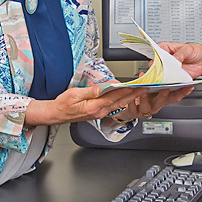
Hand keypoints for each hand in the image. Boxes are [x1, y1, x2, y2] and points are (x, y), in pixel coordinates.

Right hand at [24, 85, 147, 126]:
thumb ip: (90, 91)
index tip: (137, 86)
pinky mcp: (98, 112)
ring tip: (139, 91)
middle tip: (145, 88)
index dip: (127, 91)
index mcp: (95, 107)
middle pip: (120, 101)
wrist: (56, 114)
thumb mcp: (74, 94)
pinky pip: (113, 105)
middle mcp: (100, 111)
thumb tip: (102, 87)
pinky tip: (126, 96)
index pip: (115, 97)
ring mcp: (100, 113)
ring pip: (118, 104)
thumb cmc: (63, 105)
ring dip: (129, 97)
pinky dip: (121, 100)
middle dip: (134, 94)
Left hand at [111, 85, 193, 120]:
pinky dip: (131, 100)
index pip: (174, 97)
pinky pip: (132, 107)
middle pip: (162, 102)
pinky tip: (131, 94)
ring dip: (146, 98)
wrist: (128, 108)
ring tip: (145, 91)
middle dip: (164, 96)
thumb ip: (157, 80)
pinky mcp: (133, 112)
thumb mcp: (153, 88)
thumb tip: (163, 67)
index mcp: (161, 100)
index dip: (183, 93)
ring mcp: (144, 110)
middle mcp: (155, 106)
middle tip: (165, 89)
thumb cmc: (143, 97)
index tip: (189, 86)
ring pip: (146, 106)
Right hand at [158, 42, 201, 78]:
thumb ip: (180, 54)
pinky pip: (169, 80)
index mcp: (166, 49)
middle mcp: (166, 59)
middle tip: (160, 70)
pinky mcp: (174, 76)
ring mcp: (169, 68)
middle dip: (156, 68)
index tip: (154, 60)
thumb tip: (175, 59)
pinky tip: (171, 81)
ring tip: (166, 77)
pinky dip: (169, 82)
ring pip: (161, 73)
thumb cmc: (195, 51)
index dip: (153, 55)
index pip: (155, 51)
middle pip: (156, 64)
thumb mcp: (188, 49)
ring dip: (162, 76)